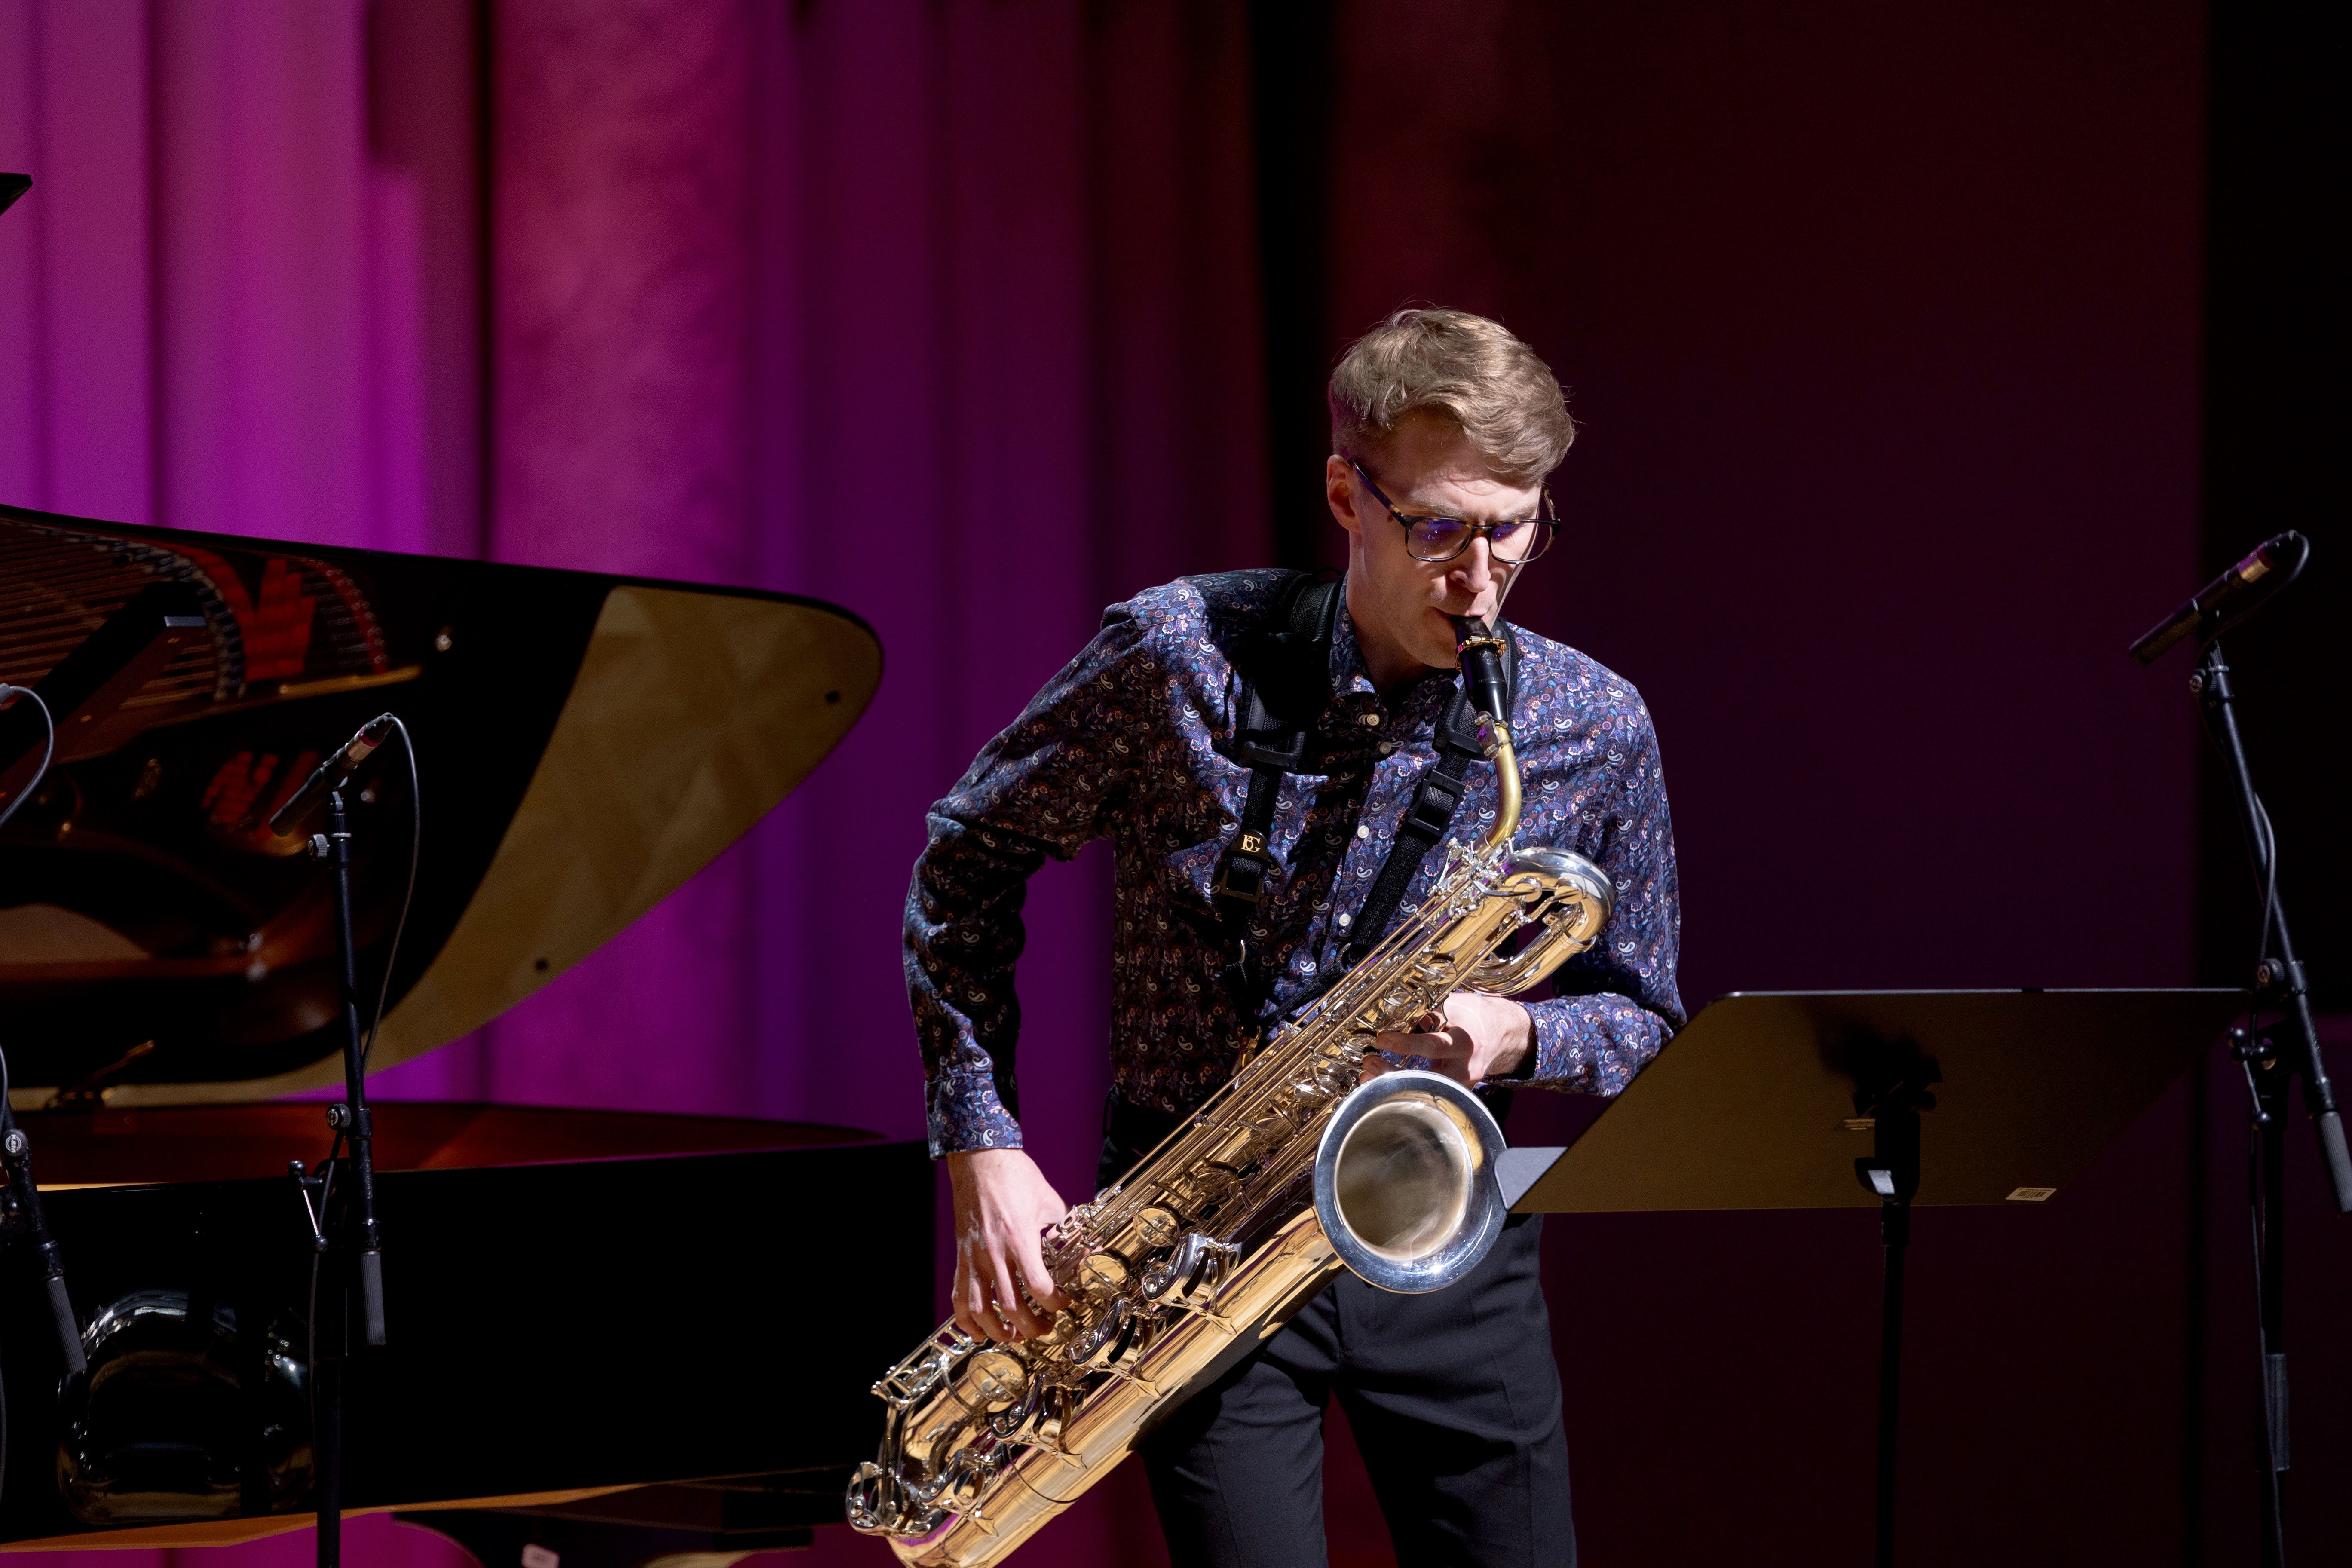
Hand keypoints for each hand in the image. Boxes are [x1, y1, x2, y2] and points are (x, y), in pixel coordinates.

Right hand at [946, 1148, 1070, 1343]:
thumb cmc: (1015, 1175)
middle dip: (1031, 1327)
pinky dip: (966, 1321)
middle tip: (1045, 1327)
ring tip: (1014, 1335)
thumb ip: (1065, 1226)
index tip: (1064, 1301)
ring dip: (999, 1331)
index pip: (1037, 1287)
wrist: (979, 1159)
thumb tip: (1086, 1245)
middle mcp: (994, 1252)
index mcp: (1019, 1238)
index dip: (1054, 1303)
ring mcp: (974, 1257)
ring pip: (981, 1310)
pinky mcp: (961, 1257)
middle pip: (1011, 1307)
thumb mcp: (1049, 1199)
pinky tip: (979, 1331)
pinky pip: (958, 1297)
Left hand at [1364, 991, 1534, 1088]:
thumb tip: (1397, 1014)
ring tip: (1368, 1075)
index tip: (1381, 1040)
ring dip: (1393, 1084)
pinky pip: (1429, 1092)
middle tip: (1369, 1063)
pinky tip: (1383, 1084)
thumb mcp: (1457, 1007)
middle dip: (1393, 1073)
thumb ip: (1431, 1014)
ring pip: (1425, 1090)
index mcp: (1466, 1042)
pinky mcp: (1457, 1091)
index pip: (1434, 1046)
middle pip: (1426, 1078)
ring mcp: (1461, 1084)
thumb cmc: (1477, 1017)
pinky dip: (1405, 1088)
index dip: (1406, 1044)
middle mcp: (1465, 1067)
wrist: (1504, 1035)